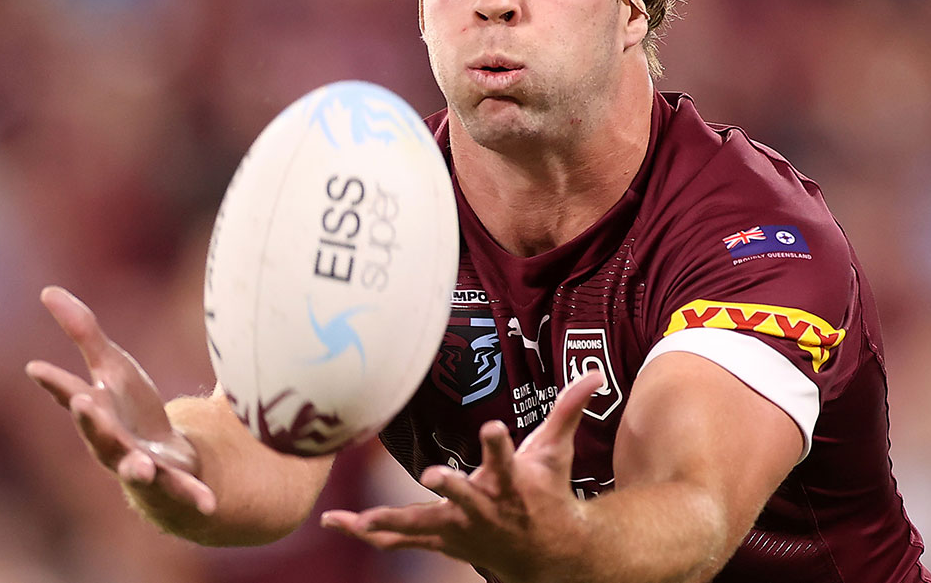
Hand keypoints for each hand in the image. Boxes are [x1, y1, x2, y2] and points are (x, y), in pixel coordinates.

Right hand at [26, 286, 216, 514]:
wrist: (158, 464)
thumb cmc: (129, 411)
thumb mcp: (112, 367)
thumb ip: (84, 333)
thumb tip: (48, 290)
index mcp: (99, 414)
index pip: (72, 395)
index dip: (55, 384)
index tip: (37, 368)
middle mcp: (112, 443)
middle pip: (99, 434)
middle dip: (91, 421)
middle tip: (82, 403)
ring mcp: (139, 467)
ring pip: (134, 468)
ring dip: (135, 467)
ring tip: (140, 466)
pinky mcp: (171, 483)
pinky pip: (183, 491)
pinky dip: (194, 495)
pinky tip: (210, 503)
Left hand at [320, 370, 606, 581]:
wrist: (546, 555)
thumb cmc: (547, 495)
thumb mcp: (557, 452)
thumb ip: (568, 409)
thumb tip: (595, 373)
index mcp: (510, 483)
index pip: (505, 458)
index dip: (499, 443)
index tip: (493, 426)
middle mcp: (483, 509)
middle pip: (463, 497)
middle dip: (451, 489)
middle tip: (434, 476)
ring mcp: (459, 529)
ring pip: (422, 525)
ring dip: (390, 520)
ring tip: (358, 517)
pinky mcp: (441, 540)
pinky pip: (400, 538)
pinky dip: (370, 530)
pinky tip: (335, 521)